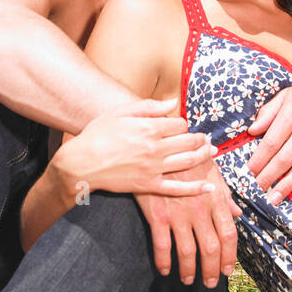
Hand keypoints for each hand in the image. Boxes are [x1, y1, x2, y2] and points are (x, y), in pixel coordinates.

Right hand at [59, 98, 217, 198]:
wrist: (80, 164)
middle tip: (206, 137)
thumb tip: (173, 103)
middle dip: (200, 138)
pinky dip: (195, 188)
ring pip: (188, 161)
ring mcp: (153, 168)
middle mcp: (154, 147)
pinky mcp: (148, 185)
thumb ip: (148, 107)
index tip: (181, 126)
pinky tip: (209, 187)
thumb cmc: (97, 134)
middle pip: (189, 141)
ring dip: (204, 156)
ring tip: (211, 151)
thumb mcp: (120, 112)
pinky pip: (177, 188)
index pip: (179, 124)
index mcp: (148, 127)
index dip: (183, 124)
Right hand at [136, 155, 238, 286]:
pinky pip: (162, 245)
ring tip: (189, 280)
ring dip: (189, 270)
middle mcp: (200, 209)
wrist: (158, 147)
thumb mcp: (210, 170)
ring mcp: (178, 213)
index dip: (230, 256)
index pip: (229, 234)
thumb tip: (237, 213)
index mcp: (215, 198)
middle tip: (210, 282)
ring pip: (188, 252)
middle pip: (211, 248)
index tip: (228, 269)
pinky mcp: (157, 214)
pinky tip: (165, 269)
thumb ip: (224, 194)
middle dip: (211, 270)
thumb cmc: (186, 158)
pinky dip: (164, 261)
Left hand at [247, 81, 291, 204]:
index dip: (258, 160)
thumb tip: (252, 130)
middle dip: (267, 177)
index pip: (270, 143)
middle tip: (255, 190)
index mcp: (291, 116)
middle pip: (283, 159)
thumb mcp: (287, 95)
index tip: (247, 172)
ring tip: (273, 199)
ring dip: (286, 185)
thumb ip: (268, 112)